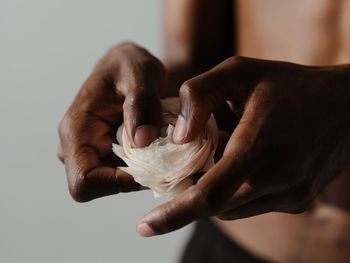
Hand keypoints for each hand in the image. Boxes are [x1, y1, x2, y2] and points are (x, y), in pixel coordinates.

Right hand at [58, 43, 164, 201]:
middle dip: (134, 179)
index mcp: (76, 130)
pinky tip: (159, 151)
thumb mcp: (140, 73)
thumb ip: (142, 103)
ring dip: (142, 174)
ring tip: (163, 150)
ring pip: (115, 185)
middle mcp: (78, 147)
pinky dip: (144, 169)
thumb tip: (142, 141)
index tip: (150, 166)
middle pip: (101, 188)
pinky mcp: (105, 155)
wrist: (128, 68)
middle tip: (164, 159)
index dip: (116, 184)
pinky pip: (124, 176)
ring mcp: (91, 153)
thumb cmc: (130, 65)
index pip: (84, 182)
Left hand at [136, 56, 349, 236]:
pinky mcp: (298, 200)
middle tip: (183, 169)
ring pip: (232, 208)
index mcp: (260, 147)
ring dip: (214, 191)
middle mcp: (278, 179)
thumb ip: (199, 95)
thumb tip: (177, 137)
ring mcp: (291, 194)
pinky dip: (235, 190)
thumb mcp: (239, 71)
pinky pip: (251, 204)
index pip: (210, 195)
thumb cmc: (288, 84)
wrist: (344, 104)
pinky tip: (242, 162)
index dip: (174, 214)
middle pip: (216, 205)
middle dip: (190, 195)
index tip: (145, 227)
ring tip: (221, 156)